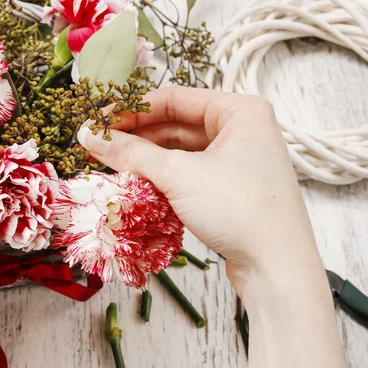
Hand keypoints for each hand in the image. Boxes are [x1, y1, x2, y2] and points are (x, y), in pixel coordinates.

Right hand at [78, 86, 346, 367]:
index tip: (97, 121)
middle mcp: (242, 129)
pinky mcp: (232, 187)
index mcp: (239, 110)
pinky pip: (190, 171)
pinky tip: (137, 182)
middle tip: (99, 146)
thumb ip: (131, 153)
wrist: (278, 268)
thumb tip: (90, 137)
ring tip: (112, 165)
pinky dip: (164, 176)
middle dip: (137, 136)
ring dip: (147, 157)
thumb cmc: (238, 208)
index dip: (131, 109)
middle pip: (176, 124)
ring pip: (182, 150)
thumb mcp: (179, 174)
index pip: (173, 99)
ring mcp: (238, 159)